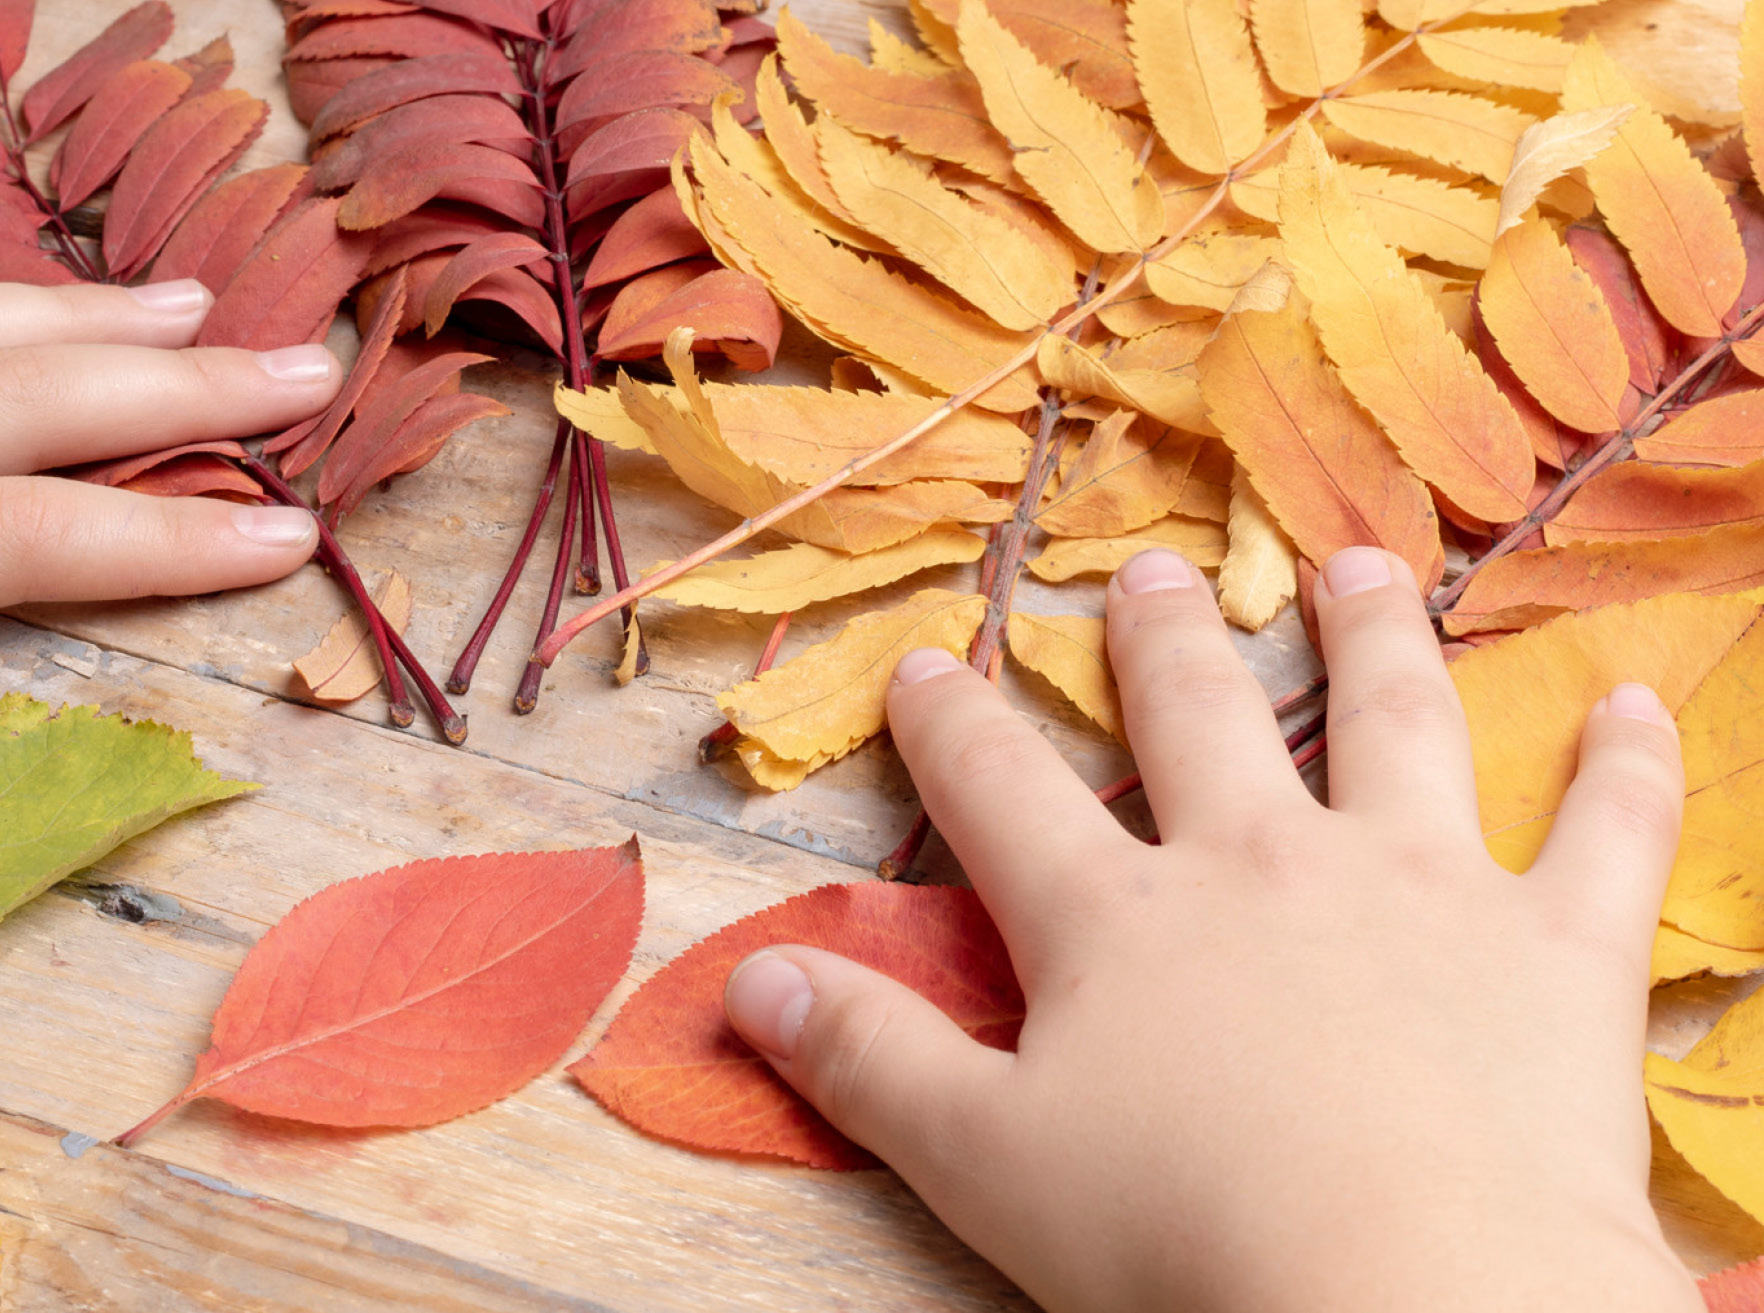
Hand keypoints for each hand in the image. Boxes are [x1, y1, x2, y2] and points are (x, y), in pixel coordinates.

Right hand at [724, 547, 1700, 1310]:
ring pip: (1394, 725)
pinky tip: (1636, 704)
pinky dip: (1625, 767)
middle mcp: (1263, 864)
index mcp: (1116, 920)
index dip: (953, 725)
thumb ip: (866, 1059)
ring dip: (1374, 640)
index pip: (1003, 795)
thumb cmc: (1177, 1237)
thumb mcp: (982, 1161)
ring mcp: (1419, 887)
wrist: (1410, 1294)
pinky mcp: (1555, 944)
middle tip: (1153, 570)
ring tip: (1360, 570)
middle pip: (1201, 719)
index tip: (925, 659)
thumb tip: (743, 978)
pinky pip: (1604, 832)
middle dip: (1165, 640)